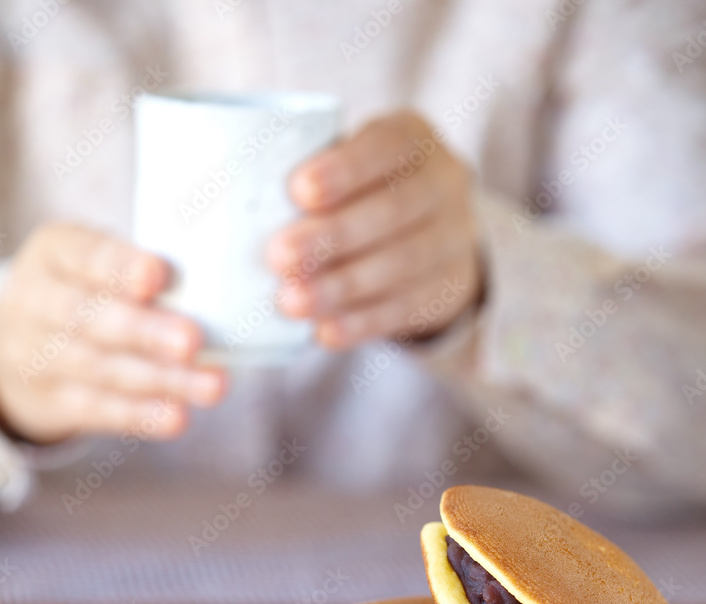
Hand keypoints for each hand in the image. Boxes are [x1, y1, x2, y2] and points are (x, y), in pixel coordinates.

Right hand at [0, 223, 224, 443]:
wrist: (26, 343)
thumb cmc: (89, 291)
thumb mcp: (99, 263)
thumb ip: (146, 271)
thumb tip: (220, 293)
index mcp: (56, 252)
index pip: (85, 254)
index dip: (120, 266)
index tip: (158, 274)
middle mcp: (38, 301)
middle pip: (89, 317)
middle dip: (145, 331)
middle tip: (192, 341)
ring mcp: (39, 355)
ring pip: (100, 369)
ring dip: (161, 379)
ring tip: (211, 386)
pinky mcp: (52, 400)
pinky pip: (96, 410)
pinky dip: (140, 415)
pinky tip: (176, 417)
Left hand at [267, 111, 481, 348]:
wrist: (435, 235)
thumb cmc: (363, 191)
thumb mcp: (350, 162)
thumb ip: (307, 174)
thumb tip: (220, 197)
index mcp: (415, 138)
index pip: (389, 145)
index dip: (347, 168)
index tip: (299, 190)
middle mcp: (445, 185)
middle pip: (394, 210)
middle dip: (334, 236)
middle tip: (278, 256)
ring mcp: (453, 241)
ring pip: (400, 265)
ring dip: (341, 286)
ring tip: (291, 301)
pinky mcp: (446, 290)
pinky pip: (404, 309)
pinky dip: (360, 323)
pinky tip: (324, 332)